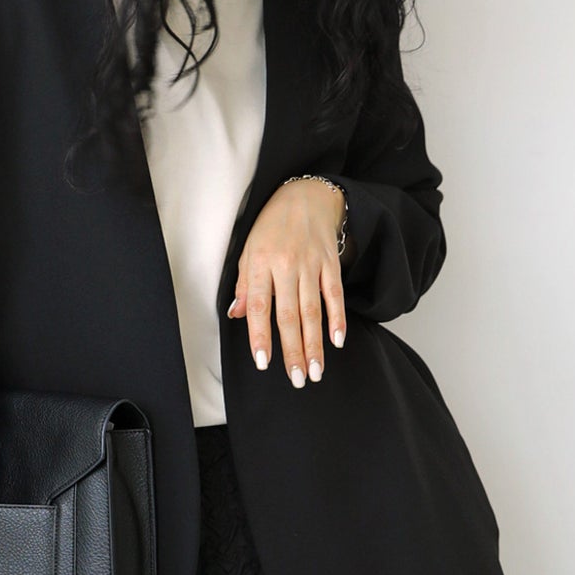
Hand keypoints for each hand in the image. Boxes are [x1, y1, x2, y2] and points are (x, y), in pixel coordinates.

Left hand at [226, 178, 348, 387]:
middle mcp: (286, 264)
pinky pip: (335, 295)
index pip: (260, 305)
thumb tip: (237, 315)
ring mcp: (311, 264)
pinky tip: (337, 341)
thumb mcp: (249, 249)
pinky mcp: (331, 263)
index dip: (261, 336)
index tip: (263, 362)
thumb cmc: (271, 226)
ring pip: (313, 310)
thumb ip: (245, 285)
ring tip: (315, 371)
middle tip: (296, 379)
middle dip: (293, 350)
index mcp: (260, 262)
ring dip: (315, 344)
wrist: (305, 195)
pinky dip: (337, 319)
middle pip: (289, 315)